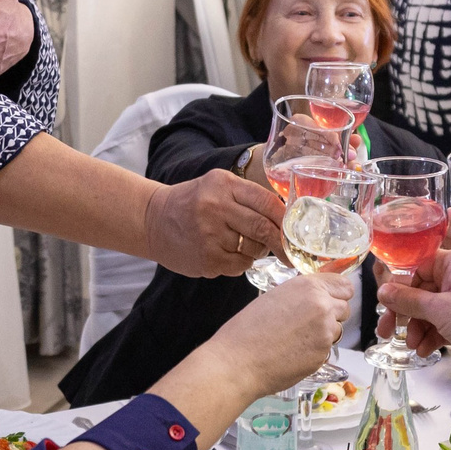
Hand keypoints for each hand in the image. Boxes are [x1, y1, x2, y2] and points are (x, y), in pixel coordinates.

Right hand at [146, 168, 287, 276]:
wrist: (153, 220)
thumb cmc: (193, 202)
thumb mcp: (218, 186)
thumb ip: (249, 197)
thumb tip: (287, 217)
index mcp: (223, 184)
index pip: (267, 202)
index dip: (286, 219)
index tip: (297, 229)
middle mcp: (216, 207)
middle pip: (263, 228)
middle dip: (282, 242)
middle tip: (291, 252)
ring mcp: (209, 235)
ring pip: (254, 249)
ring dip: (258, 251)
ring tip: (244, 244)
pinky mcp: (206, 259)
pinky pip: (240, 265)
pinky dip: (241, 262)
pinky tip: (227, 254)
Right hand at [204, 272, 353, 397]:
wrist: (238, 362)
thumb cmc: (247, 330)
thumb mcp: (275, 297)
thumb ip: (301, 295)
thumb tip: (315, 298)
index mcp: (309, 287)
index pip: (344, 286)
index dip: (337, 294)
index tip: (330, 299)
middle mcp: (323, 307)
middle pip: (344, 308)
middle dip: (331, 314)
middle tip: (307, 323)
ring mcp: (325, 333)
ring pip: (336, 330)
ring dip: (323, 334)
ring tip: (296, 339)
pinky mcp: (322, 356)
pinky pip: (326, 350)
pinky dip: (314, 352)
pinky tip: (293, 353)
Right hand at [377, 247, 450, 372]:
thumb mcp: (439, 309)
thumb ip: (408, 300)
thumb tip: (383, 291)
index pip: (416, 268)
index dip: (399, 287)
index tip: (385, 304)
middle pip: (420, 291)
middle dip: (405, 314)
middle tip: (387, 331)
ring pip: (429, 309)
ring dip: (418, 328)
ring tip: (413, 346)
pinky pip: (442, 322)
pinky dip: (432, 335)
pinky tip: (425, 350)